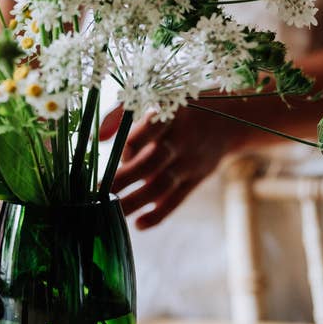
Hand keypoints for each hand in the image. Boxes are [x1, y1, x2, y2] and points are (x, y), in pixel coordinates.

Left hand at [100, 104, 247, 227]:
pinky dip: (158, 214)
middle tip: (97, 193)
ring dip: (135, 201)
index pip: (150, 128)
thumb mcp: (155, 99)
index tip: (112, 150)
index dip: (131, 142)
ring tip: (111, 213)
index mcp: (169, 115)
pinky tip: (138, 225)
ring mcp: (190, 161)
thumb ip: (121, 113)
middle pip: (152, 161)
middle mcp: (181, 138)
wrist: (227, 121)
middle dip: (124, 178)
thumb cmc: (176, 110)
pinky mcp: (195, 179)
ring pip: (162, 185)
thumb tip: (95, 138)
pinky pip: (177, 200)